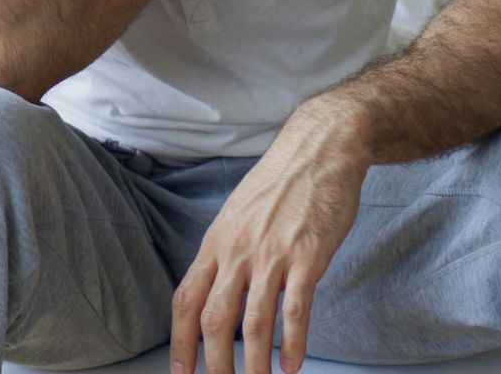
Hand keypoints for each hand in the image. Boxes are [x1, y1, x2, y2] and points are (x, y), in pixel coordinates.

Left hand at [169, 100, 371, 373]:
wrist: (320, 148)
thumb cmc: (280, 184)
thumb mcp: (238, 214)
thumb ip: (227, 253)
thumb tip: (218, 291)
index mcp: (216, 241)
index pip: (185, 299)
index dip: (180, 341)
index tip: (180, 372)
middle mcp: (237, 249)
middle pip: (214, 318)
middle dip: (214, 364)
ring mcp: (272, 253)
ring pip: (254, 321)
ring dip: (254, 364)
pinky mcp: (308, 255)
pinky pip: (295, 308)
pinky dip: (292, 342)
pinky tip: (291, 365)